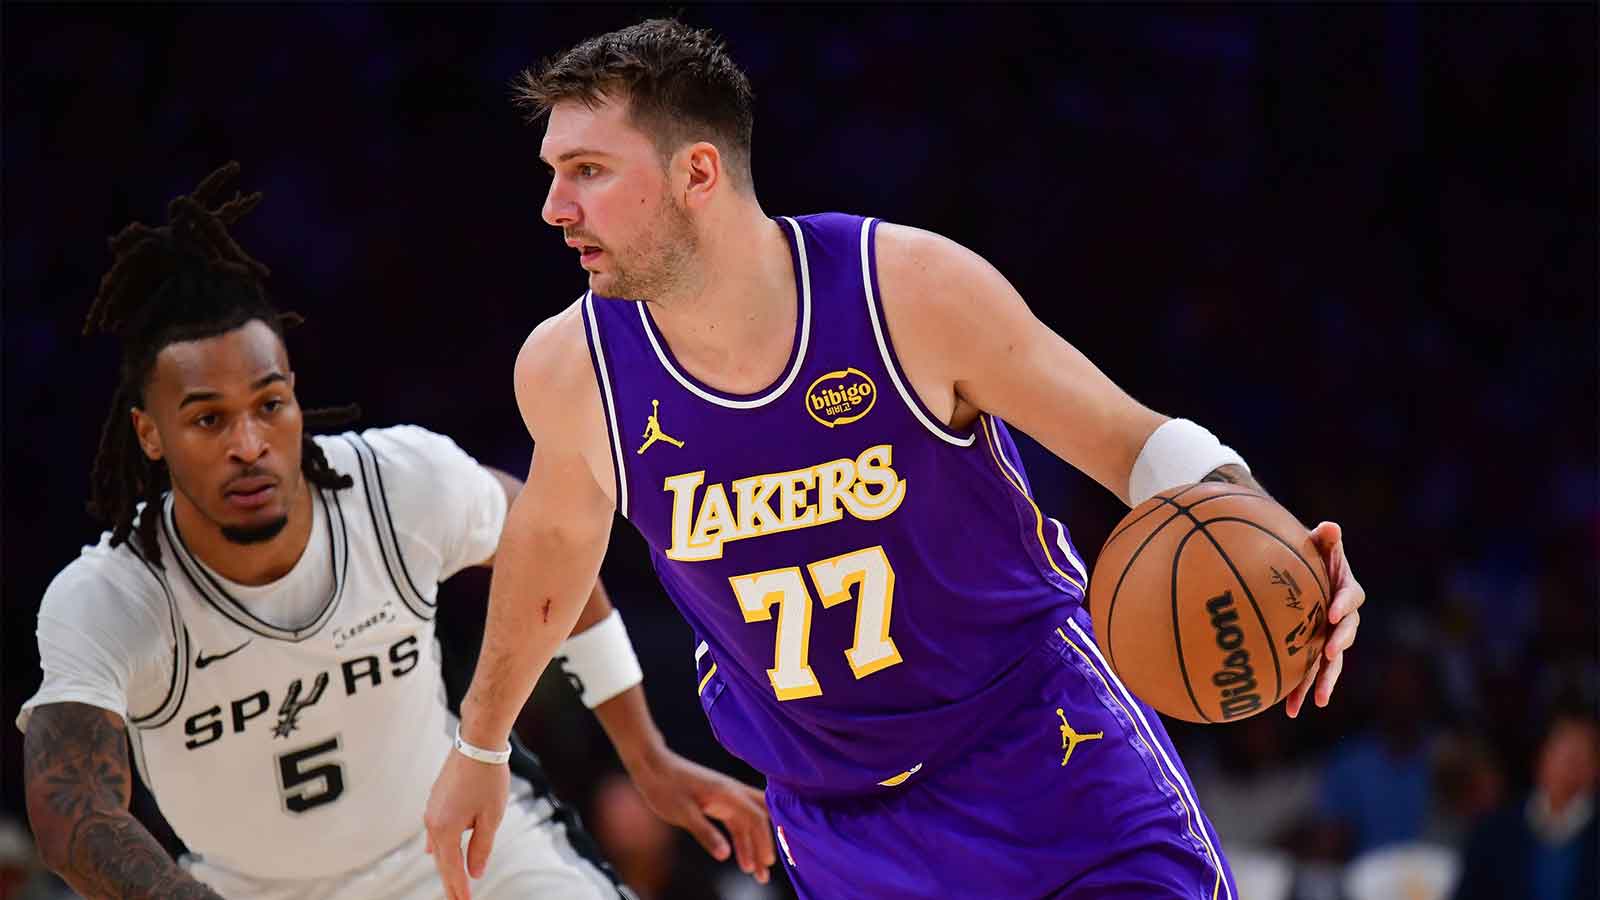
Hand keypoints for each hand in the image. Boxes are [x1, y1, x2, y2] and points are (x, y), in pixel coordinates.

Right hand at [423, 748, 510, 899]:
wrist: (477, 743)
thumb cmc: (488, 779)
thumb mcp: (491, 817)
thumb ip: (481, 847)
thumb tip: (475, 872)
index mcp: (446, 830)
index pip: (453, 869)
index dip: (459, 890)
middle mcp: (432, 823)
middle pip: (442, 861)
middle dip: (450, 883)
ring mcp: (431, 811)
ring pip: (437, 846)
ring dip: (445, 864)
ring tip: (451, 883)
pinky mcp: (434, 801)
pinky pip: (434, 831)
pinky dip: (439, 846)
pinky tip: (433, 853)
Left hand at [627, 749, 775, 883]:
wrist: (653, 766)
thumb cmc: (666, 787)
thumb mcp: (684, 814)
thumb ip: (706, 834)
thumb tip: (725, 855)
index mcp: (728, 793)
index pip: (756, 817)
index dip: (763, 840)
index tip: (767, 861)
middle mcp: (732, 793)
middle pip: (759, 819)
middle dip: (764, 844)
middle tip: (765, 870)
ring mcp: (725, 797)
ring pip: (747, 823)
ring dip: (752, 846)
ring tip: (756, 873)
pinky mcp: (717, 801)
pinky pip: (735, 822)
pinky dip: (740, 839)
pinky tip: (740, 857)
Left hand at [1286, 521, 1363, 717]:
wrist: (1297, 573)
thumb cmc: (1307, 554)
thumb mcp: (1317, 543)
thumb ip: (1325, 537)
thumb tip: (1329, 527)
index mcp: (1347, 590)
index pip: (1351, 597)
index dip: (1344, 604)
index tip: (1333, 611)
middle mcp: (1343, 618)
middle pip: (1346, 634)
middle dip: (1339, 643)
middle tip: (1330, 651)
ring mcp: (1329, 638)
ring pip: (1332, 662)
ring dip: (1325, 680)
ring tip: (1318, 700)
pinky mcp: (1314, 653)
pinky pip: (1310, 672)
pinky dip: (1301, 690)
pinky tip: (1289, 708)